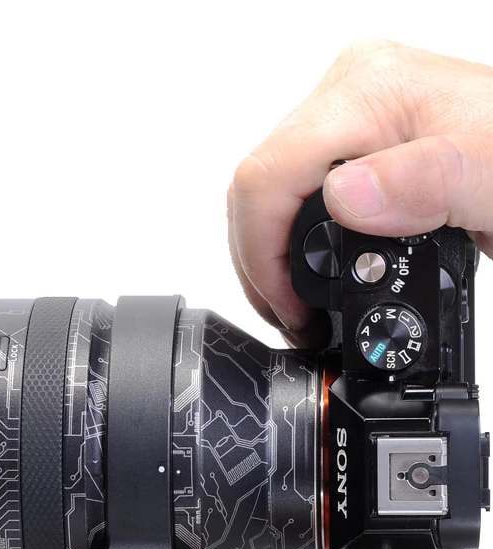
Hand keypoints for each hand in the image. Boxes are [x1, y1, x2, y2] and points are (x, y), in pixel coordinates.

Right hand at [228, 39, 492, 343]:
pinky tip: (309, 276)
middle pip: (254, 188)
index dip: (262, 253)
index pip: (266, 176)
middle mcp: (347, 96)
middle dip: (261, 264)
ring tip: (301, 309)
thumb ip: (429, 182)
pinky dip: (286, 244)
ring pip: (261, 195)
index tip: (293, 307)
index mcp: (372, 92)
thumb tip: (346, 196)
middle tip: (296, 320)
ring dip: (267, 259)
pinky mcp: (345, 144)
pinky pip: (286, 195)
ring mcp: (341, 119)